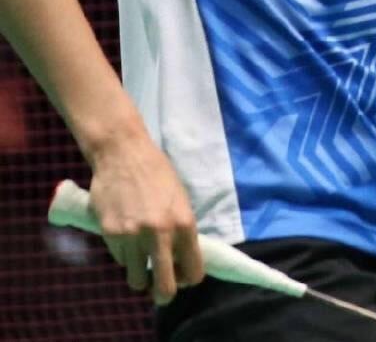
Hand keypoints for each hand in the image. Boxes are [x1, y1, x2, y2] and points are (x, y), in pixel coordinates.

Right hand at [88, 128, 204, 306]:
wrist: (123, 152)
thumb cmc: (156, 172)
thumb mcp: (179, 198)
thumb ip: (181, 230)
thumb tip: (180, 260)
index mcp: (184, 223)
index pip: (193, 270)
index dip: (189, 279)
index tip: (183, 278)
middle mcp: (160, 233)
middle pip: (165, 288)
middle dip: (163, 295)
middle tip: (161, 293)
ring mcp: (133, 235)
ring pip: (136, 280)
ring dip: (138, 276)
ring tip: (139, 260)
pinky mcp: (110, 233)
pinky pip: (119, 259)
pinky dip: (123, 253)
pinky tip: (124, 232)